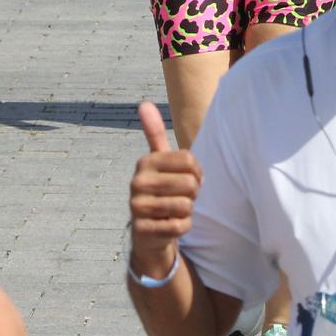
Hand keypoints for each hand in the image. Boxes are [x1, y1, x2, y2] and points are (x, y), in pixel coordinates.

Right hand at [129, 100, 200, 276]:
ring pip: (185, 206)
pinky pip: (179, 226)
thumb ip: (154, 134)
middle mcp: (137, 182)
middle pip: (190, 184)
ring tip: (174, 210)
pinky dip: (182, 227)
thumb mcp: (159, 162)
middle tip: (182, 198)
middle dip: (193, 194)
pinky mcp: (143, 230)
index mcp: (145, 162)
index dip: (197, 173)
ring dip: (187, 211)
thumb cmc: (162, 191)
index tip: (190, 179)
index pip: (189, 161)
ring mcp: (137, 207)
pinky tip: (171, 225)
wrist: (148, 232)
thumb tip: (144, 103)